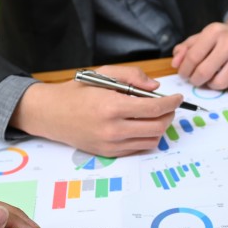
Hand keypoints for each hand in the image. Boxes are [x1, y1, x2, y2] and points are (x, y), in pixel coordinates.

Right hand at [10, 65, 182, 156]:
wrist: (50, 114)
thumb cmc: (77, 92)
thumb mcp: (103, 74)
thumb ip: (132, 76)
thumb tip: (155, 88)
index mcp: (112, 105)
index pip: (154, 108)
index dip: (171, 103)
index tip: (177, 97)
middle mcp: (112, 128)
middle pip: (157, 127)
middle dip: (169, 115)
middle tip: (169, 107)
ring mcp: (111, 144)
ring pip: (151, 140)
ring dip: (159, 127)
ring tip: (155, 115)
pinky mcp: (108, 153)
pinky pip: (138, 148)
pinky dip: (146, 137)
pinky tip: (141, 125)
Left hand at [171, 13, 227, 91]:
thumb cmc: (222, 38)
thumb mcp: (202, 37)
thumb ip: (185, 49)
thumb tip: (175, 64)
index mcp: (214, 31)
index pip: (192, 57)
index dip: (184, 70)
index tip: (184, 75)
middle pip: (204, 72)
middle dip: (195, 80)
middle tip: (195, 80)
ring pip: (220, 83)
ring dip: (212, 85)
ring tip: (212, 78)